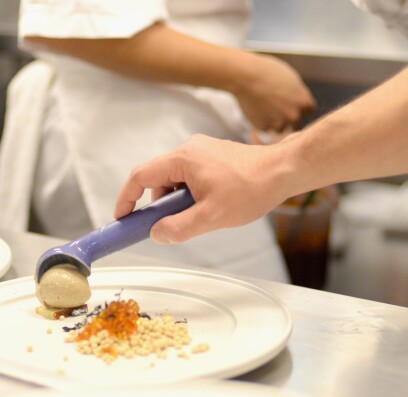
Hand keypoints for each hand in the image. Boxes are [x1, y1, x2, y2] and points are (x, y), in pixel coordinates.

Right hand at [114, 134, 295, 243]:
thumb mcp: (212, 217)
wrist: (284, 171)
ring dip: (176, 201)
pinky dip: (190, 194)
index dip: (126, 198)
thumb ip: (179, 228)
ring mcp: (202, 151)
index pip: (140, 176)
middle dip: (157, 205)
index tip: (122, 218)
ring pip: (175, 179)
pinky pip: (190, 176)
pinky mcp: (213, 156)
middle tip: (164, 227)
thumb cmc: (252, 188)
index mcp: (182, 159)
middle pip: (157, 178)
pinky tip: (208, 207)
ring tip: (197, 217)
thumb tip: (157, 234)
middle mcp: (189, 150)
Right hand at [233, 54, 314, 131]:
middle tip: (277, 107)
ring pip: (280, 128)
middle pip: (296, 123)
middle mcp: (294, 115)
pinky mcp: (264, 127)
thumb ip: (297, 94)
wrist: (246, 78)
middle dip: (288, 117)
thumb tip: (298, 103)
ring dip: (275, 122)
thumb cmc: (268, 72)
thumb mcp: (291, 80)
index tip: (292, 103)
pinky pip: (265, 128)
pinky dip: (261, 121)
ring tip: (265, 108)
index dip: (300, 107)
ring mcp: (279, 123)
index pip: (308, 111)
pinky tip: (256, 109)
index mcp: (304, 102)